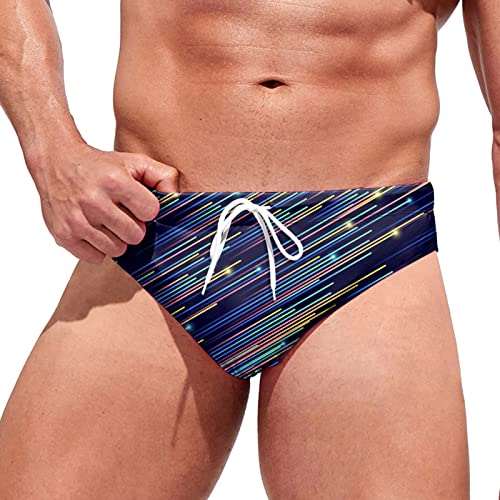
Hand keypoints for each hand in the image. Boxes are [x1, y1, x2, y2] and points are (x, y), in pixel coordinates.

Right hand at [30, 142, 178, 263]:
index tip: (137, 203)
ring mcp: (77, 220)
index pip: (150, 213)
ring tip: (107, 222)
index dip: (147, 210)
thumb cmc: (100, 166)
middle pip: (135, 235)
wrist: (56, 161)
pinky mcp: (64, 235)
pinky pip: (96, 258)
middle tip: (122, 215)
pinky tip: (94, 230)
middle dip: (134, 227)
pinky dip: (98, 248)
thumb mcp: (135, 162)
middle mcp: (94, 201)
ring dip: (116, 239)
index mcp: (115, 181)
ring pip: (117, 250)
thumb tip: (178, 199)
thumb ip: (163, 176)